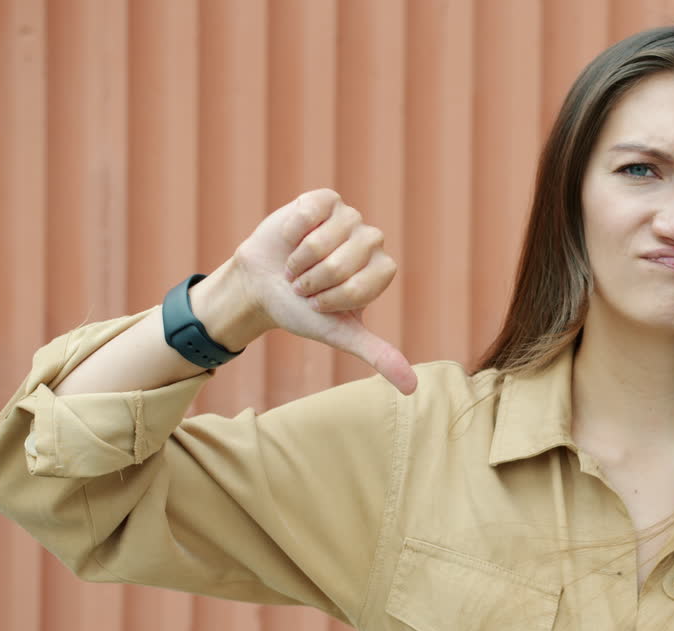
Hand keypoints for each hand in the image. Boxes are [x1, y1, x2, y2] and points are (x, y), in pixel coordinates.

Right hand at [213, 188, 416, 394]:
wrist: (262, 286)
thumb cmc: (303, 310)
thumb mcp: (340, 335)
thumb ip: (377, 355)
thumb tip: (411, 389)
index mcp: (381, 271)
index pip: (364, 284)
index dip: (334, 298)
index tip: (320, 304)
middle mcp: (371, 242)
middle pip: (343, 262)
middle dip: (314, 281)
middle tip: (305, 285)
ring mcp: (349, 218)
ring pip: (324, 239)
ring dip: (300, 259)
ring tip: (296, 265)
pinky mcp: (324, 200)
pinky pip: (310, 212)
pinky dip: (292, 230)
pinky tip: (290, 238)